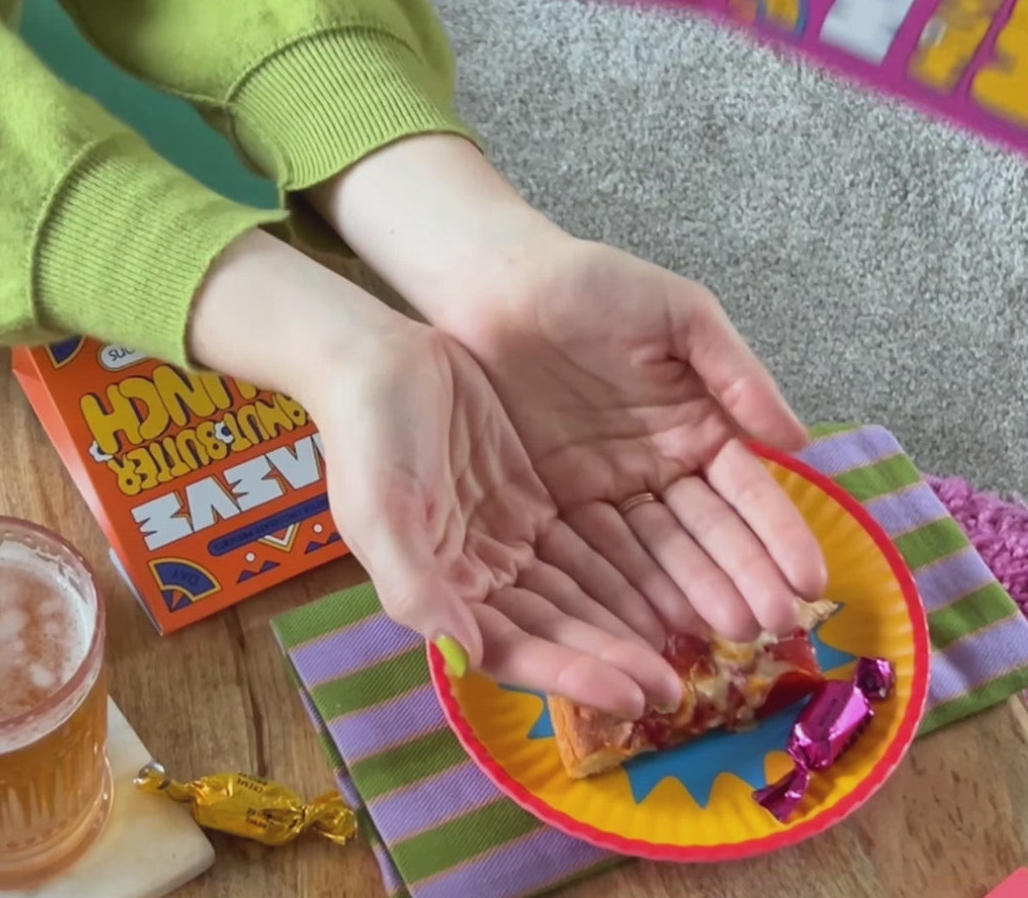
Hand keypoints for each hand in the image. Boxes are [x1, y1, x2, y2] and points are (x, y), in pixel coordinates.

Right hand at [189, 230, 678, 716]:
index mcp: (438, 588)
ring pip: (575, 590)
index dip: (570, 676)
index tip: (633, 696)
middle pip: (553, 627)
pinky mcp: (529, 497)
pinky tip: (664, 585)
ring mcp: (506, 535)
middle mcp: (475, 573)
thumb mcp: (380, 510)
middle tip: (675, 687)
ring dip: (622, 621)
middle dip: (610, 659)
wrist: (378, 360)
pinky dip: (620, 566)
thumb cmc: (370, 435)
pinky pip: (582, 541)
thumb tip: (462, 655)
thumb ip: (415, 586)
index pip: (511, 647)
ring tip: (684, 645)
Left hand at [451, 236, 827, 641]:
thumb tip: (800, 442)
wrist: (500, 287)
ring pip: (654, 550)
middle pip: (705, 530)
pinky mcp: (554, 501)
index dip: (777, 532)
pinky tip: (649, 625)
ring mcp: (607, 488)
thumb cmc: (594, 286)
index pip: (745, 487)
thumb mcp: (678, 314)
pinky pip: (591, 549)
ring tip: (722, 636)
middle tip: (771, 628)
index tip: (810, 580)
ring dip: (689, 594)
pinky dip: (620, 587)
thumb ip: (735, 372)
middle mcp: (659, 466)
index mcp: (698, 423)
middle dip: (741, 577)